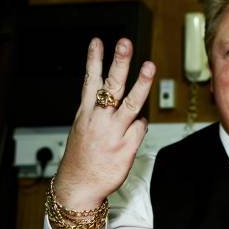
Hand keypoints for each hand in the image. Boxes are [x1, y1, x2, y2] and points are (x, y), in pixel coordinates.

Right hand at [54, 38, 154, 208]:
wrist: (79, 186)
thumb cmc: (82, 157)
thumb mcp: (83, 129)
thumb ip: (101, 113)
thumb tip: (122, 103)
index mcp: (86, 114)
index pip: (90, 81)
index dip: (94, 60)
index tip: (98, 42)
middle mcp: (99, 120)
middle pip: (111, 86)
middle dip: (119, 63)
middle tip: (125, 44)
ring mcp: (114, 133)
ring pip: (131, 104)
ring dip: (141, 84)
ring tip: (149, 66)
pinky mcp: (127, 147)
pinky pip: (141, 128)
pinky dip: (140, 126)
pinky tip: (134, 130)